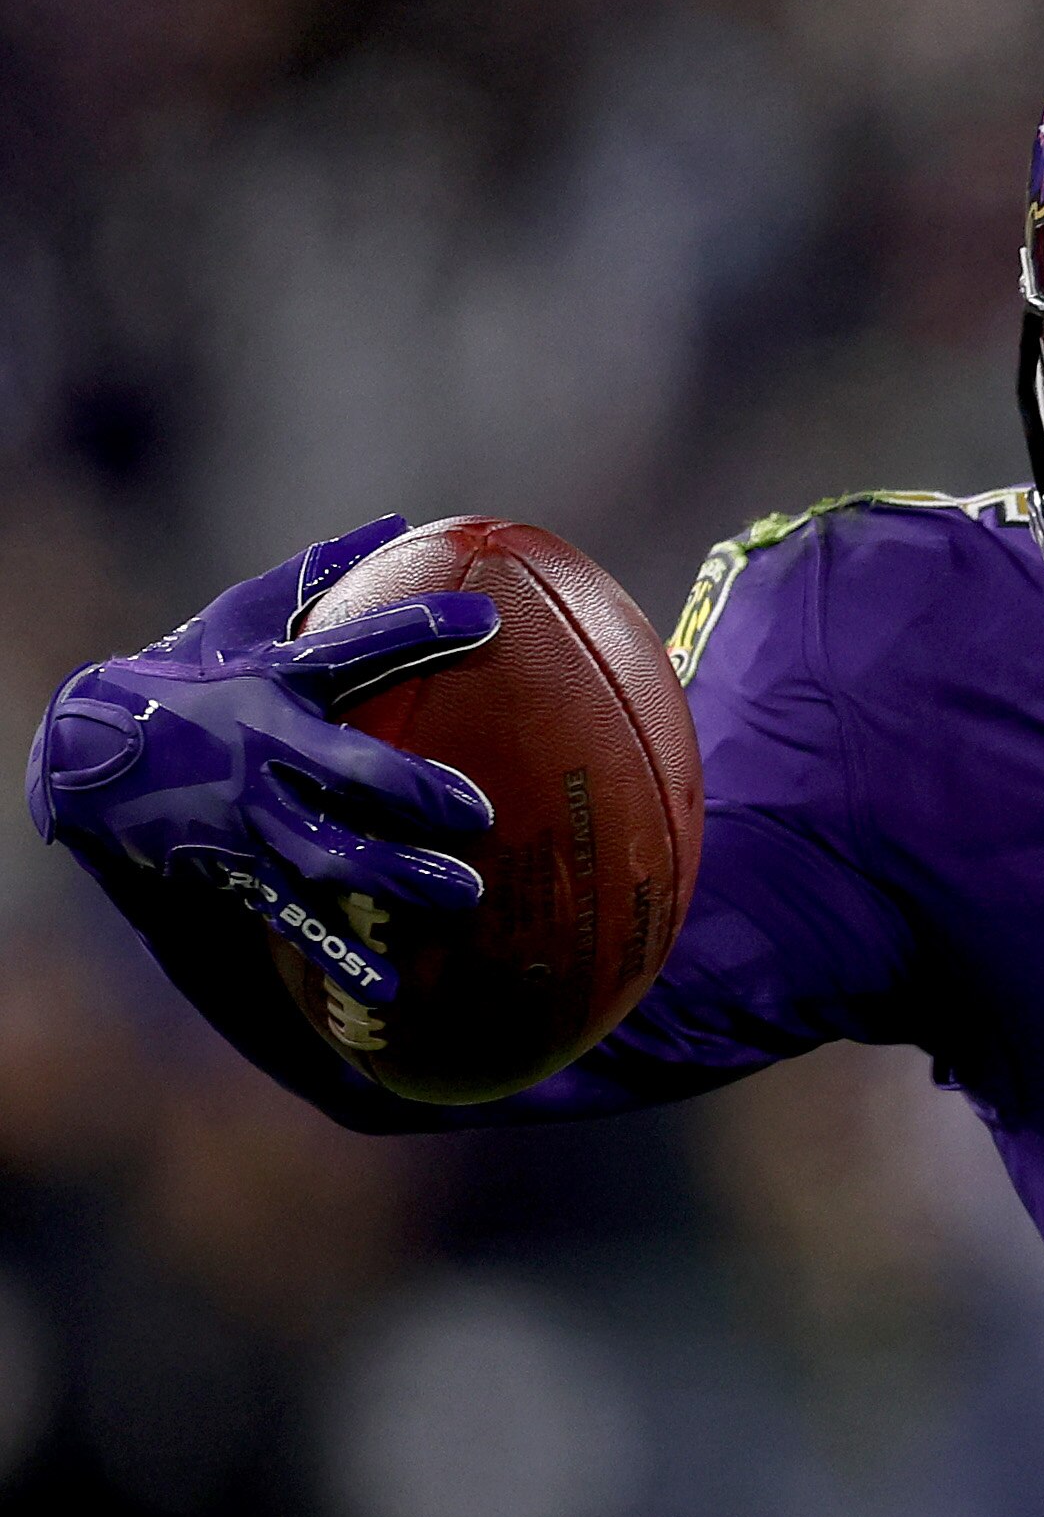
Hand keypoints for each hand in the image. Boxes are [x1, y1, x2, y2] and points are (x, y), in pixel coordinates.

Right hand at [25, 516, 500, 1006]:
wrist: (86, 758)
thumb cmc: (187, 675)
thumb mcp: (239, 616)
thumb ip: (319, 574)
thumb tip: (400, 521)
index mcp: (274, 681)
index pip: (355, 646)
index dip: (418, 629)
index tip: (485, 620)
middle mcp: (262, 752)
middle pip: (346, 770)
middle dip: (413, 790)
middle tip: (481, 810)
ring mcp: (246, 818)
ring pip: (326, 854)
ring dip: (394, 878)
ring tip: (462, 895)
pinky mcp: (235, 873)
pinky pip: (295, 921)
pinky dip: (341, 959)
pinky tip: (393, 994)